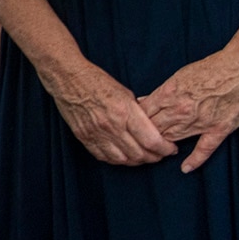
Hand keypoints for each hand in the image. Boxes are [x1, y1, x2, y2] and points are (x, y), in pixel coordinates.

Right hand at [46, 60, 175, 166]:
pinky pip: (104, 157)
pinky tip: (124, 156)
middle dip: (154, 157)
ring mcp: (96, 133)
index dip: (165, 149)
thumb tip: (152, 129)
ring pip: (124, 160)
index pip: (152, 141)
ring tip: (144, 156)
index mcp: (125, 111)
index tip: (170, 148)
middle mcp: (111, 125)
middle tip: (160, 154)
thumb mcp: (125, 92)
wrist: (68, 78)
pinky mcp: (84, 137)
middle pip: (140, 154)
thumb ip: (138, 113)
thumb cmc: (97, 81)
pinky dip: (118, 160)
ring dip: (137, 161)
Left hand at [139, 52, 238, 173]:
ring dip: (163, 146)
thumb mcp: (179, 76)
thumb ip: (162, 92)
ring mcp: (200, 121)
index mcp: (168, 94)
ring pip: (173, 139)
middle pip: (154, 128)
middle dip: (145, 135)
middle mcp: (180, 110)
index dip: (135, 121)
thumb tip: (144, 101)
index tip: (132, 126)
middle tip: (140, 142)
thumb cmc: (211, 68)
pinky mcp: (219, 129)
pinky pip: (204, 149)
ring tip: (156, 152)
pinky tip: (185, 168)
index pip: (143, 114)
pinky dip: (194, 160)